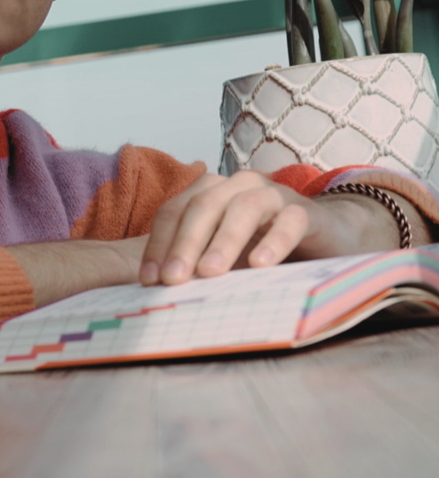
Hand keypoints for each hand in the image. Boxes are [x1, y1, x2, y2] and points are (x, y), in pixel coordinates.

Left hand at [139, 170, 363, 285]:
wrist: (327, 238)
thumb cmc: (264, 248)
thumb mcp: (225, 258)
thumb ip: (195, 265)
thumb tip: (157, 292)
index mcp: (212, 193)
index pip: (175, 211)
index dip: (160, 243)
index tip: (150, 280)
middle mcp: (239, 186)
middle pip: (204, 205)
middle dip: (185, 243)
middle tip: (173, 279)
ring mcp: (274, 195)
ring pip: (243, 208)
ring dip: (224, 241)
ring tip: (210, 273)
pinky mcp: (307, 212)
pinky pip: (289, 221)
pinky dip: (273, 241)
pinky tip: (260, 265)